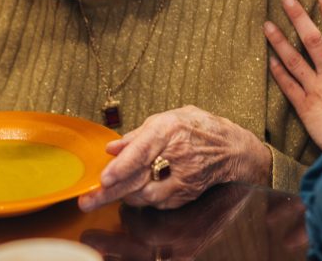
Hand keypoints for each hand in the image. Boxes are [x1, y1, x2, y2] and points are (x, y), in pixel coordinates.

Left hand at [78, 105, 271, 211]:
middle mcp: (177, 153)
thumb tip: (112, 148)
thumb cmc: (198, 128)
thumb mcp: (168, 118)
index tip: (105, 178)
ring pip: (146, 194)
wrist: (233, 148)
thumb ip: (138, 134)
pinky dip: (144, 198)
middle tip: (88, 201)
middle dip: (110, 192)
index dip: (122, 166)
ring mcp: (184, 176)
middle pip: (139, 178)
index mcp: (169, 129)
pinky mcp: (187, 193)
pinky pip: (158, 202)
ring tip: (111, 191)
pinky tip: (136, 192)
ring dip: (125, 195)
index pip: (142, 150)